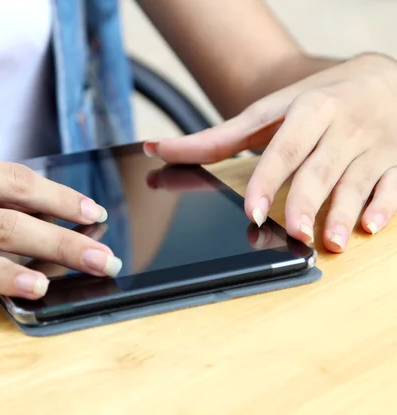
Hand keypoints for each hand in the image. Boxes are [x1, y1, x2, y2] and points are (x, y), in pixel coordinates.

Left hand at [145, 53, 396, 252]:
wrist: (381, 76)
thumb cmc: (315, 99)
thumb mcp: (268, 112)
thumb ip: (219, 137)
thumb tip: (160, 149)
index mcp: (310, 110)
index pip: (285, 149)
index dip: (268, 180)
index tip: (253, 211)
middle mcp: (344, 126)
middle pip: (322, 169)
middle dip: (308, 203)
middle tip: (295, 235)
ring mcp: (374, 145)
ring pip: (358, 182)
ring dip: (344, 213)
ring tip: (331, 242)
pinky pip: (394, 185)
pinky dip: (385, 206)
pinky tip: (370, 226)